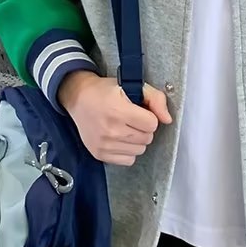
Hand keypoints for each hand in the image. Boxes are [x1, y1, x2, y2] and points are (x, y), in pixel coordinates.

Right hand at [57, 71, 171, 166]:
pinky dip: (128, 151)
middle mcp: (111, 130)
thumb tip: (167, 119)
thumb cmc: (105, 91)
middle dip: (144, 128)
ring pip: (139, 150)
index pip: (152, 124)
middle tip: (131, 118)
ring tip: (125, 127)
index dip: (149, 116)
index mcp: (118, 111)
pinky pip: (128, 160)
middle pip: (147, 138)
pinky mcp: (99, 154)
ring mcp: (104, 145)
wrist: (78, 99)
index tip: (140, 111)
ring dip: (137, 140)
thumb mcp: (132, 86)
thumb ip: (155, 98)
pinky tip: (119, 139)